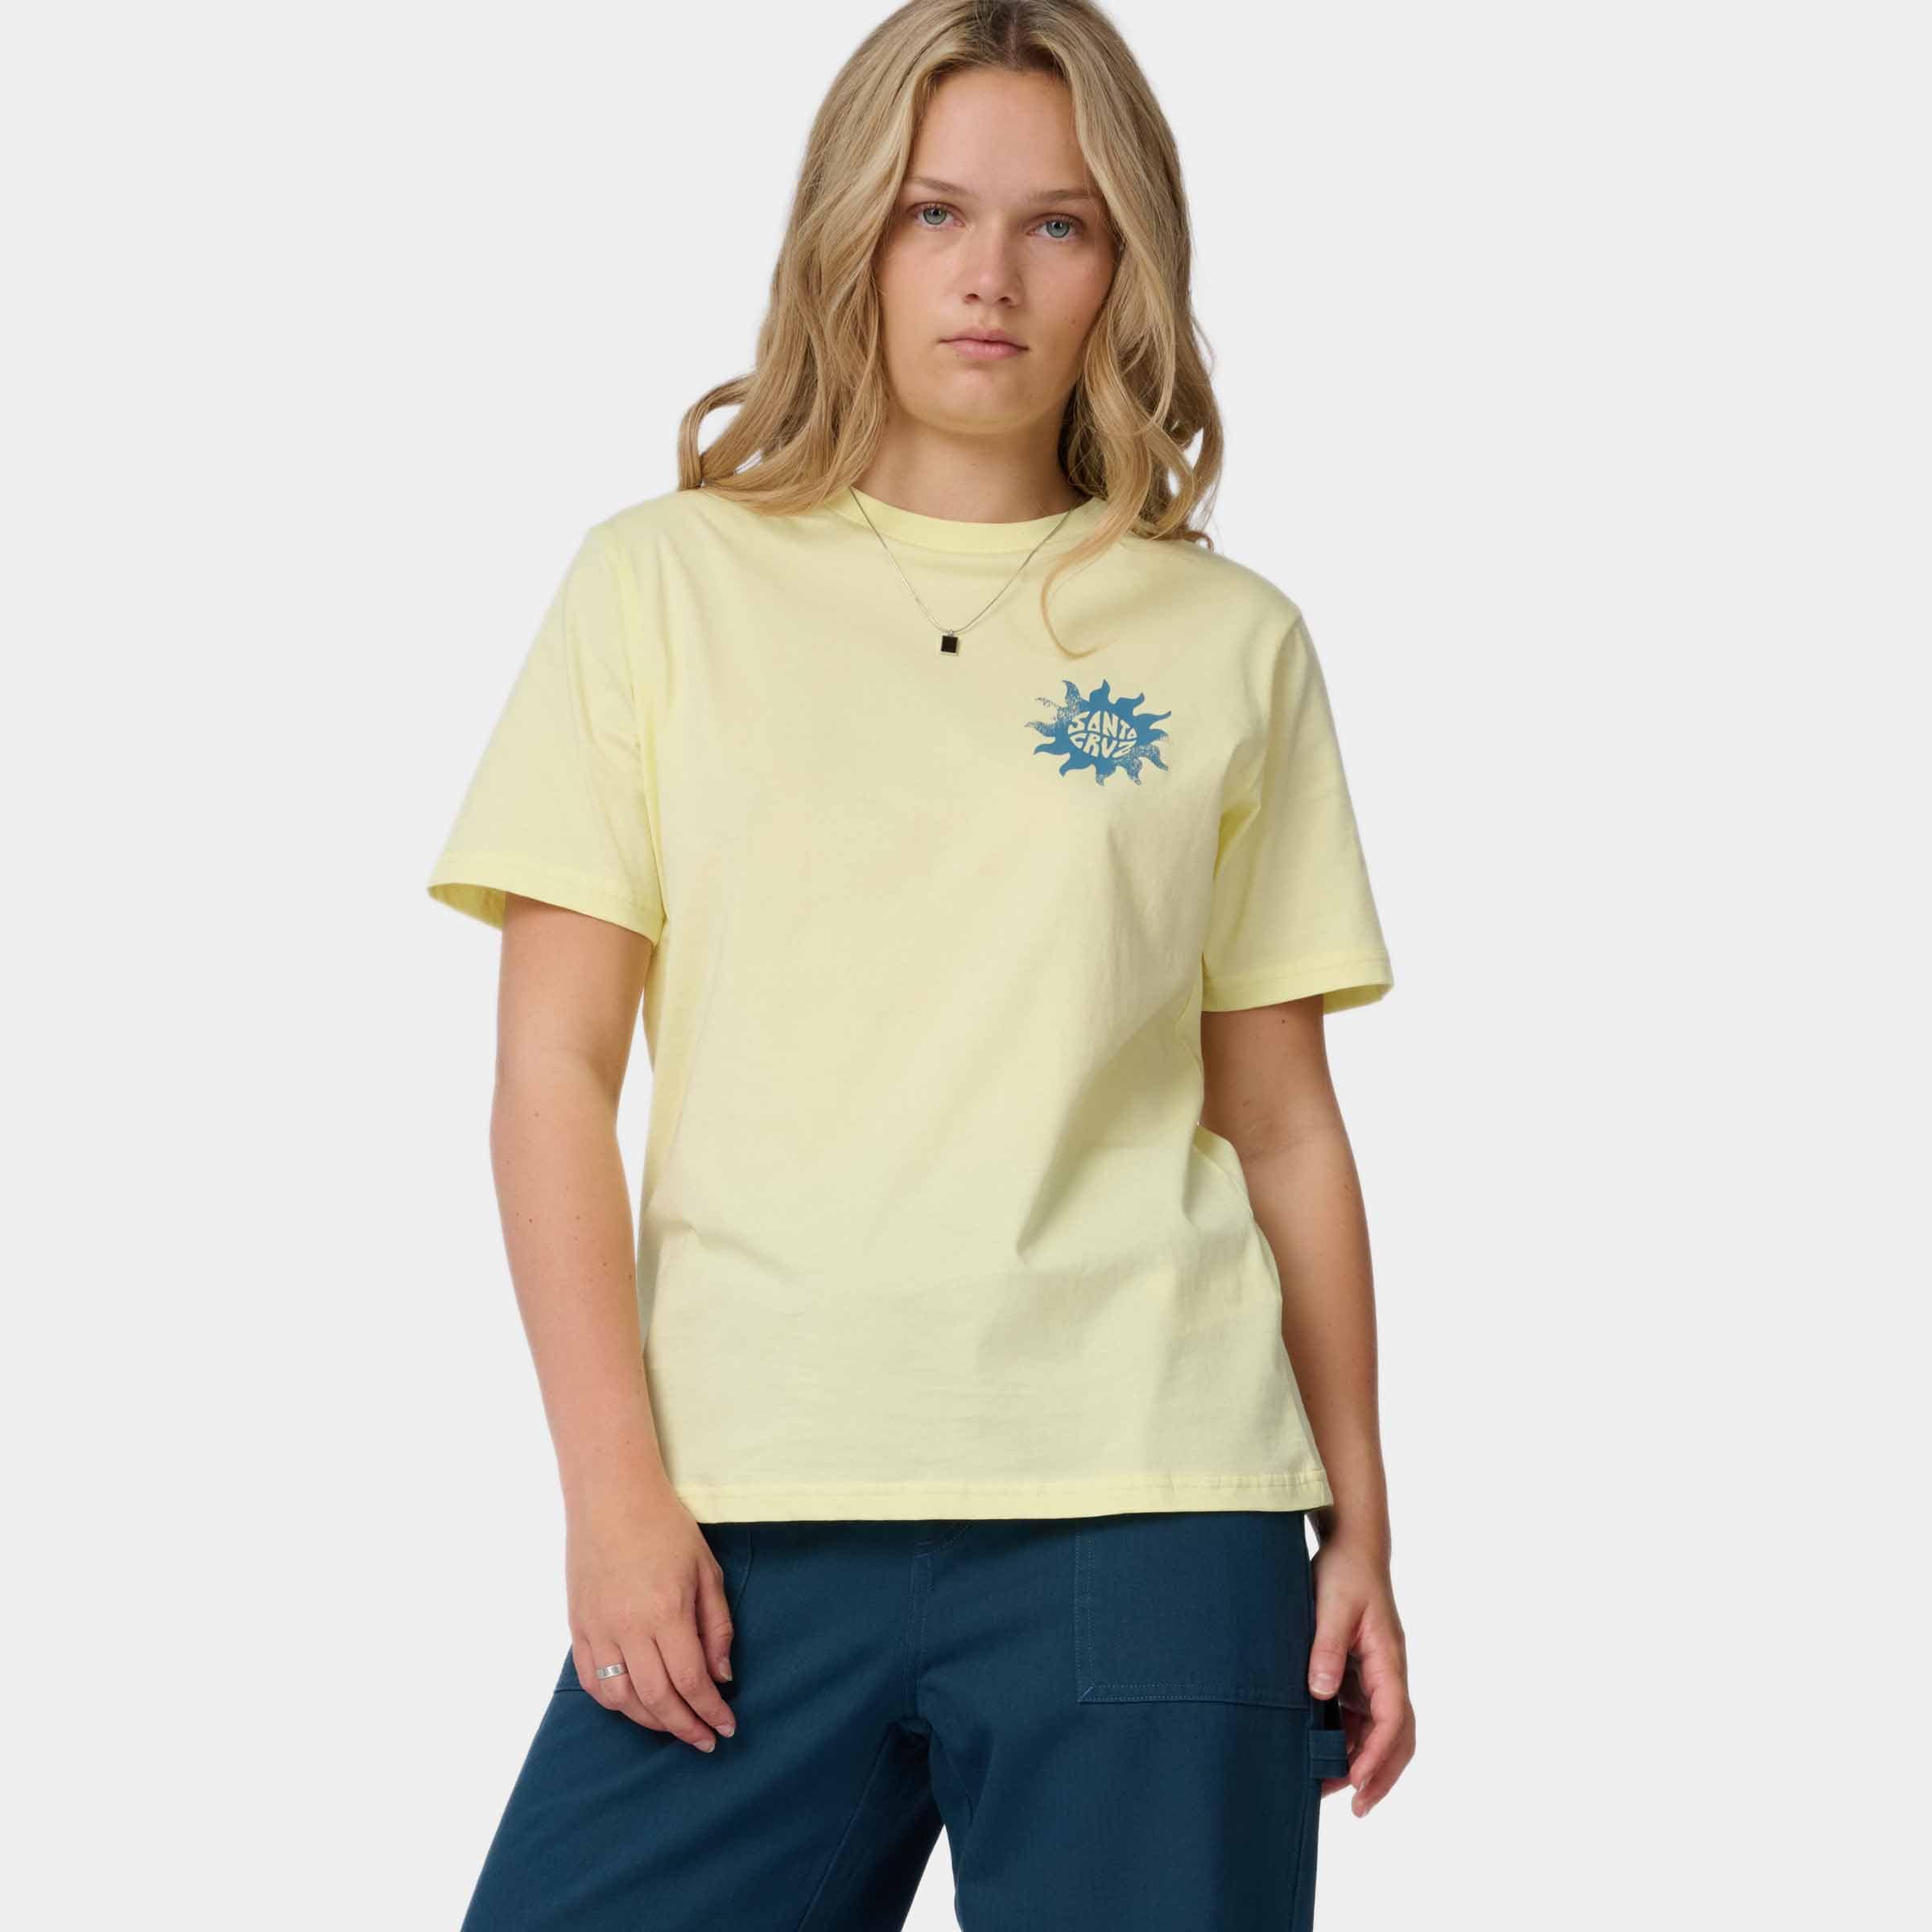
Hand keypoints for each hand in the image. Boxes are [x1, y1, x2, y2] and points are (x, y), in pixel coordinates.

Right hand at [563, 1489, 737, 1751]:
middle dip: (685, 1727)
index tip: (726, 1727)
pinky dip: (613, 1703)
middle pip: (657, 1699)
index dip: (710, 1711)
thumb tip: (721, 1677)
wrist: (611, 1497)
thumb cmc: (666, 1528)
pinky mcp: (577, 1627)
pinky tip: (634, 1706)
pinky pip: (590, 1681)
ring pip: (621, 1699)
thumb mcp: (706, 1571)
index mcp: (666, 1612)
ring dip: (650, 1721)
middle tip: (705, 1740)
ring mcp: (597, 1629)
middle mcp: (628, 1628)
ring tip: (674, 1724)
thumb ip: (717, 1627)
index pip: (691, 1681)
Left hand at [1307, 1534, 1413, 1815]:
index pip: (1392, 1719)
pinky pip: (1360, 1716)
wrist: (1351, 1546)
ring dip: (1362, 1761)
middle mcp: (1388, 1673)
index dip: (1377, 1754)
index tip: (1357, 1780)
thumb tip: (1320, 1693)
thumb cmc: (1344, 1572)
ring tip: (1332, 1790)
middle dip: (1381, 1774)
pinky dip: (1348, 1740)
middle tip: (1358, 1808)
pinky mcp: (1360, 1673)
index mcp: (1388, 1659)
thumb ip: (1326, 1648)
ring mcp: (1376, 1675)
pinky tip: (1325, 1755)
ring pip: (1379, 1731)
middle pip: (1397, 1736)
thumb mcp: (1331, 1606)